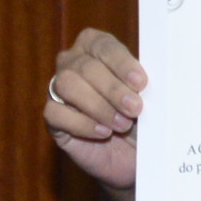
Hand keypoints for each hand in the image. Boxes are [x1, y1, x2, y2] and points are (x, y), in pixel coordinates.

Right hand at [46, 28, 144, 198]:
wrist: (134, 154)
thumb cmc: (141, 117)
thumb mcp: (147, 97)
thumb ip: (141, 84)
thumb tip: (141, 82)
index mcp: (96, 46)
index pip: (104, 46)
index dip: (122, 64)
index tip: (140, 83)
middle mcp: (72, 62)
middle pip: (86, 67)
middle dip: (113, 89)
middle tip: (134, 109)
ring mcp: (59, 89)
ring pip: (67, 85)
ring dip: (98, 106)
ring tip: (122, 124)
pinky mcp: (52, 117)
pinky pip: (56, 113)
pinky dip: (82, 124)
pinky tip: (103, 133)